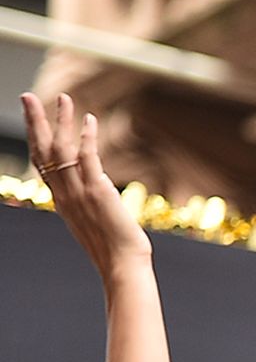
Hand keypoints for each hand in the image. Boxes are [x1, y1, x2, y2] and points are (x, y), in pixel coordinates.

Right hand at [21, 93, 148, 270]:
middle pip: (42, 150)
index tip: (34, 119)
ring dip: (61, 120)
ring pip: (62, 149)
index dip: (35, 138)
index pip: (40, 163)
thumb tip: (94, 190)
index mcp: (60, 200)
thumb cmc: (112, 247)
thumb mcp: (91, 221)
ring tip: (63, 98)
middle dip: (35, 122)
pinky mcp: (97, 191)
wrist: (121, 264)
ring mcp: (78, 191)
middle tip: (28, 96)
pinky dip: (87, 136)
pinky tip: (90, 119)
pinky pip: (87, 157)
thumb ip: (86, 203)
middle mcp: (64, 193)